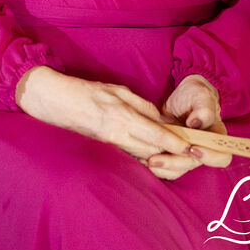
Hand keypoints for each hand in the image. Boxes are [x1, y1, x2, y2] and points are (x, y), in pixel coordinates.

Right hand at [16, 66, 220, 178]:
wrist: (54, 101)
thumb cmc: (85, 91)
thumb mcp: (117, 90)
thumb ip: (141, 105)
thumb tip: (161, 120)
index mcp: (122, 114)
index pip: (155, 134)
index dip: (176, 143)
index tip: (192, 147)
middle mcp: (118, 133)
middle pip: (153, 151)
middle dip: (175, 155)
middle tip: (194, 155)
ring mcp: (111, 144)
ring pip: (144, 158)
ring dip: (163, 159)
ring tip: (181, 158)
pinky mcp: (106, 150)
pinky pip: (131, 158)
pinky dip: (146, 160)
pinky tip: (157, 159)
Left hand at [149, 74, 230, 182]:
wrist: (182, 97)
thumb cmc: (196, 95)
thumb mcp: (201, 96)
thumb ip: (203, 109)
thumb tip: (197, 122)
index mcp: (217, 138)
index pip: (222, 157)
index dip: (210, 157)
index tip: (193, 148)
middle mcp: (205, 150)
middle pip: (194, 164)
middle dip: (175, 163)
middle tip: (156, 158)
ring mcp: (188, 154)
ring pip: (179, 169)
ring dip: (164, 167)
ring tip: (148, 160)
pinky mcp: (174, 154)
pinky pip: (169, 167)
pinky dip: (158, 166)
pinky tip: (144, 159)